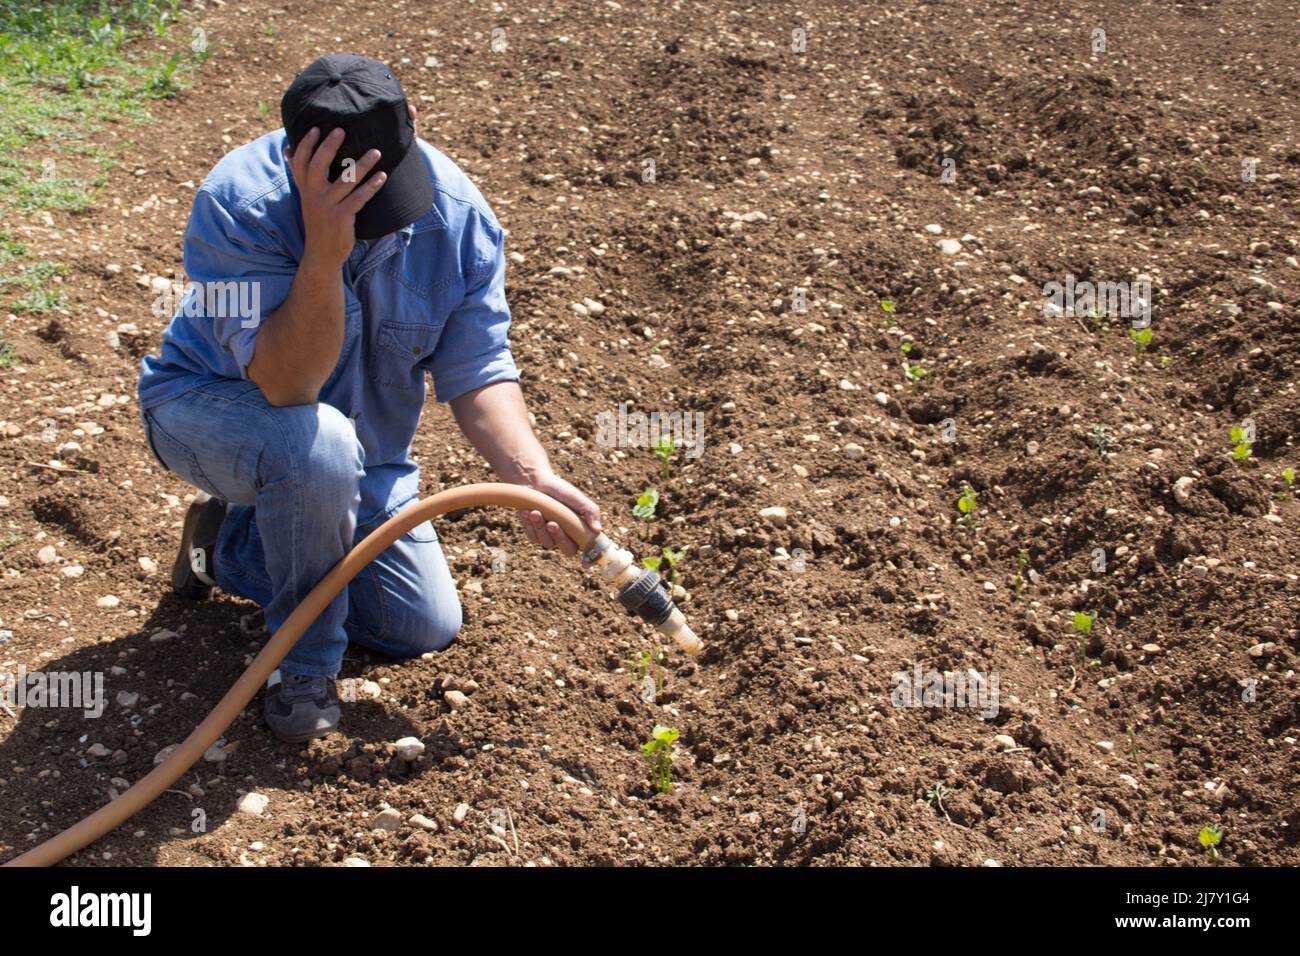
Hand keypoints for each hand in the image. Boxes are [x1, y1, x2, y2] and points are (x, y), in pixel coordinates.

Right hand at [284, 126, 385, 267]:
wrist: (321, 254)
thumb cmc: (318, 222)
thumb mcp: (306, 198)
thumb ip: (301, 176)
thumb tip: (289, 150)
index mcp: (305, 190)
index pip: (299, 163)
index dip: (305, 145)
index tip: (314, 129)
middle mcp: (313, 196)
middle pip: (318, 166)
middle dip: (329, 146)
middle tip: (340, 130)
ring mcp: (328, 207)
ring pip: (346, 180)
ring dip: (362, 164)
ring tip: (376, 152)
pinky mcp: (342, 218)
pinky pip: (359, 198)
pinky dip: (372, 186)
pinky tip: (382, 176)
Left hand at [515, 470, 601, 558]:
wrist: (536, 482)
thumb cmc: (560, 490)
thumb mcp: (577, 499)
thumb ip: (590, 511)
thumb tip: (597, 529)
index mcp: (579, 530)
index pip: (587, 550)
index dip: (588, 559)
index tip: (585, 564)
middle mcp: (565, 537)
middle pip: (567, 550)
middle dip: (559, 536)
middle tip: (552, 523)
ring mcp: (549, 536)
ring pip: (547, 542)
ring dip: (540, 526)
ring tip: (535, 511)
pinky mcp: (534, 533)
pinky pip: (532, 536)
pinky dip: (529, 523)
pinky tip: (527, 511)